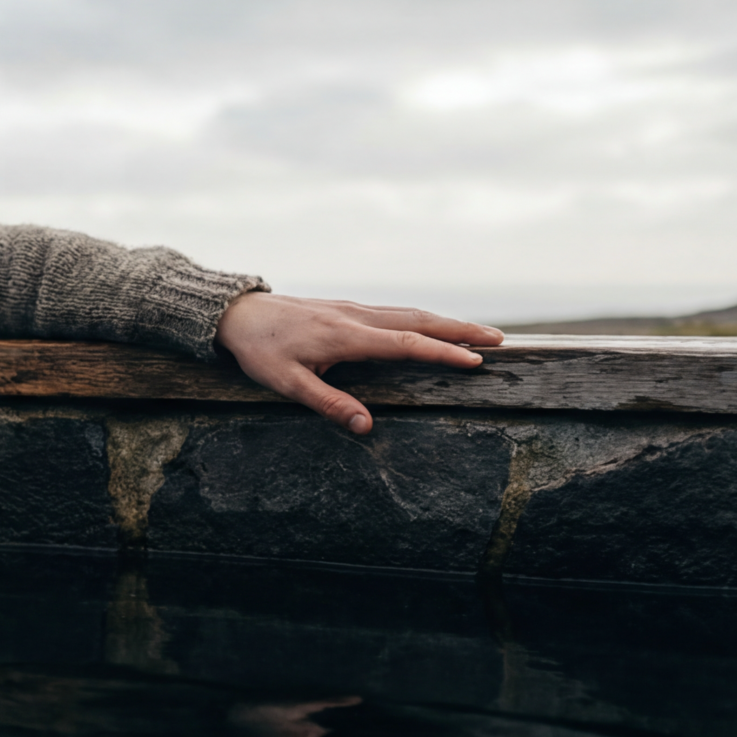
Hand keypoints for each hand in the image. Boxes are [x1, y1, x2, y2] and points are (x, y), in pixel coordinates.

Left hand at [214, 292, 501, 433]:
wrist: (237, 314)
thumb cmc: (260, 350)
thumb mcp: (286, 383)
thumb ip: (328, 404)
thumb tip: (366, 427)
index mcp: (346, 336)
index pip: (406, 344)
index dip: (442, 353)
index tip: (476, 361)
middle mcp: (356, 318)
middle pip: (419, 321)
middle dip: (461, 331)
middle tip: (499, 342)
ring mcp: (354, 310)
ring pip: (410, 314)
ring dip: (447, 323)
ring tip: (481, 334)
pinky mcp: (348, 310)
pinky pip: (395, 312)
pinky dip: (424, 319)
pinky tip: (434, 327)